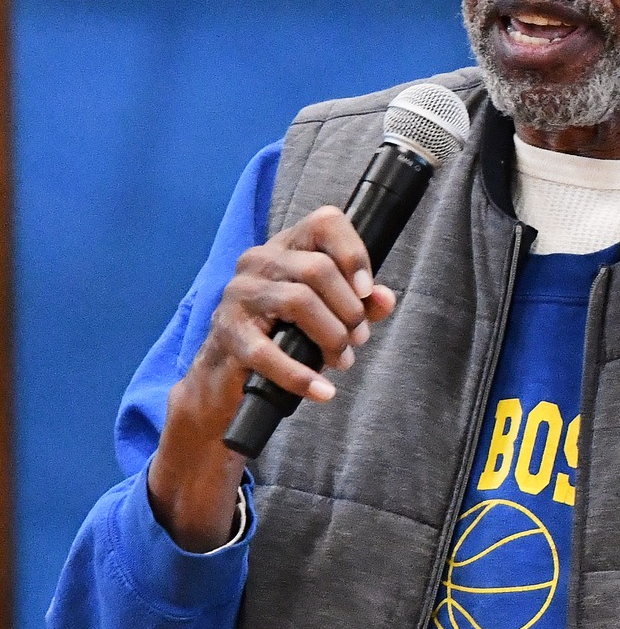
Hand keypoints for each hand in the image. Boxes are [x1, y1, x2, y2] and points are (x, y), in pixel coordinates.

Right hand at [146, 206, 397, 549]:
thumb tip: (389, 296)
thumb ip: (356, 309)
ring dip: (330, 334)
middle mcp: (255, 269)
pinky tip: (322, 393)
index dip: (356, 249)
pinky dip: (301, 373)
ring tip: (341, 364)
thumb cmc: (280, 359)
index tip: (373, 289)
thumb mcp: (324, 333)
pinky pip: (265, 350)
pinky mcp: (225, 347)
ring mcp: (235, 305)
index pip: (324, 221)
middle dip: (349, 308)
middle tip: (357, 343)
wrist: (221, 408)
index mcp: (284, 255)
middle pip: (315, 266)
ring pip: (294, 297)